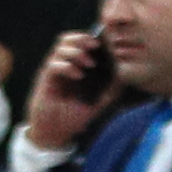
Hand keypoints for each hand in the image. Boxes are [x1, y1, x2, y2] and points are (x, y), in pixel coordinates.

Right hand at [24, 24, 108, 154]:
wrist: (55, 133)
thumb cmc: (75, 117)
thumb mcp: (99, 103)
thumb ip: (111, 90)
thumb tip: (125, 77)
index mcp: (75, 67)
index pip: (80, 43)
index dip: (90, 38)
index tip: (105, 43)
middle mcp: (63, 66)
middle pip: (67, 39)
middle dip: (82, 38)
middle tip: (95, 46)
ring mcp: (54, 72)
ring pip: (60, 48)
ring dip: (76, 52)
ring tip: (89, 64)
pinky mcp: (46, 80)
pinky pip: (53, 64)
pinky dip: (67, 66)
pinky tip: (78, 75)